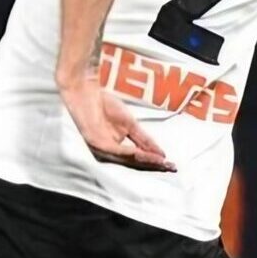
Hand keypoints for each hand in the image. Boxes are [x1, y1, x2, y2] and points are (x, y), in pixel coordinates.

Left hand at [59, 78, 174, 171]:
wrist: (85, 90)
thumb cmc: (105, 104)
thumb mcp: (130, 123)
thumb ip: (143, 138)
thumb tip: (159, 152)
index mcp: (115, 149)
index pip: (137, 159)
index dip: (154, 162)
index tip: (171, 164)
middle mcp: (107, 152)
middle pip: (133, 163)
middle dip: (152, 165)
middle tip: (170, 167)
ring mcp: (99, 148)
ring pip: (125, 159)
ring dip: (144, 161)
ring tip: (160, 162)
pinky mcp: (94, 141)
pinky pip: (114, 150)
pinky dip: (128, 152)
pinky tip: (139, 153)